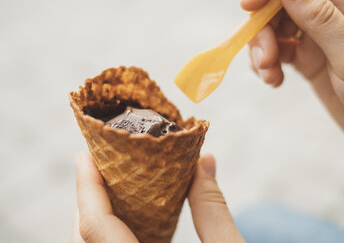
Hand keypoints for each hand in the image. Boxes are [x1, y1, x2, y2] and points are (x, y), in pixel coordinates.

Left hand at [70, 152, 244, 242]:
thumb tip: (204, 162)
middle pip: (85, 240)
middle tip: (98, 166)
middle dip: (87, 201)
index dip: (87, 188)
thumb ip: (213, 208)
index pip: (96, 229)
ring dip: (96, 218)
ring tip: (109, 186)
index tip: (84, 155)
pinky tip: (129, 220)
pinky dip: (110, 236)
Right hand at [241, 0, 343, 157]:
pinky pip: (276, 49)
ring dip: (261, 50)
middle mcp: (331, 14)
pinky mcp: (307, 56)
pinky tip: (273, 79)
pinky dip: (266, 64)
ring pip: (273, 27)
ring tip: (269, 75)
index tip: (249, 7)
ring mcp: (316, 36)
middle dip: (263, 30)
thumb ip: (321, 19)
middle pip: (280, 5)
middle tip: (264, 60)